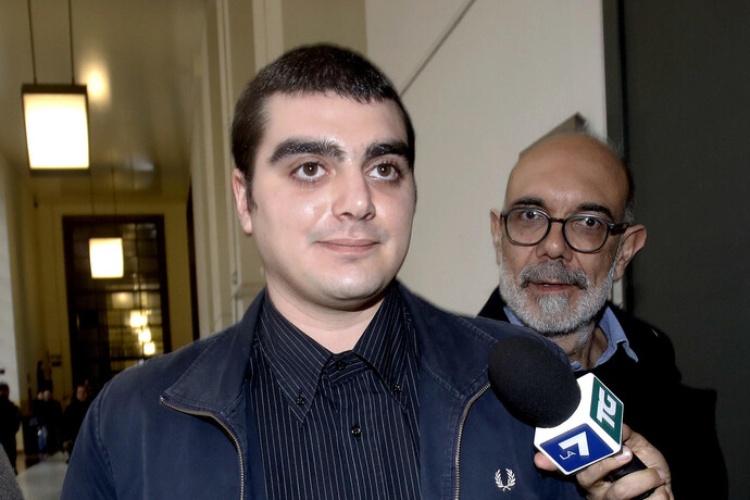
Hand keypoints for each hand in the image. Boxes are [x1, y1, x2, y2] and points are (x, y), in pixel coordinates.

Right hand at [534, 425, 672, 498]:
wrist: (666, 490)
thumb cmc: (647, 470)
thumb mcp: (638, 446)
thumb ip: (625, 435)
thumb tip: (615, 426)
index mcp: (592, 471)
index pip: (568, 465)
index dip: (551, 462)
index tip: (539, 459)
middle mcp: (595, 489)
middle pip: (586, 478)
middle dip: (607, 463)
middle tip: (627, 453)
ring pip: (617, 493)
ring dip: (643, 478)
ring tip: (655, 474)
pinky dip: (656, 490)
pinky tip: (659, 485)